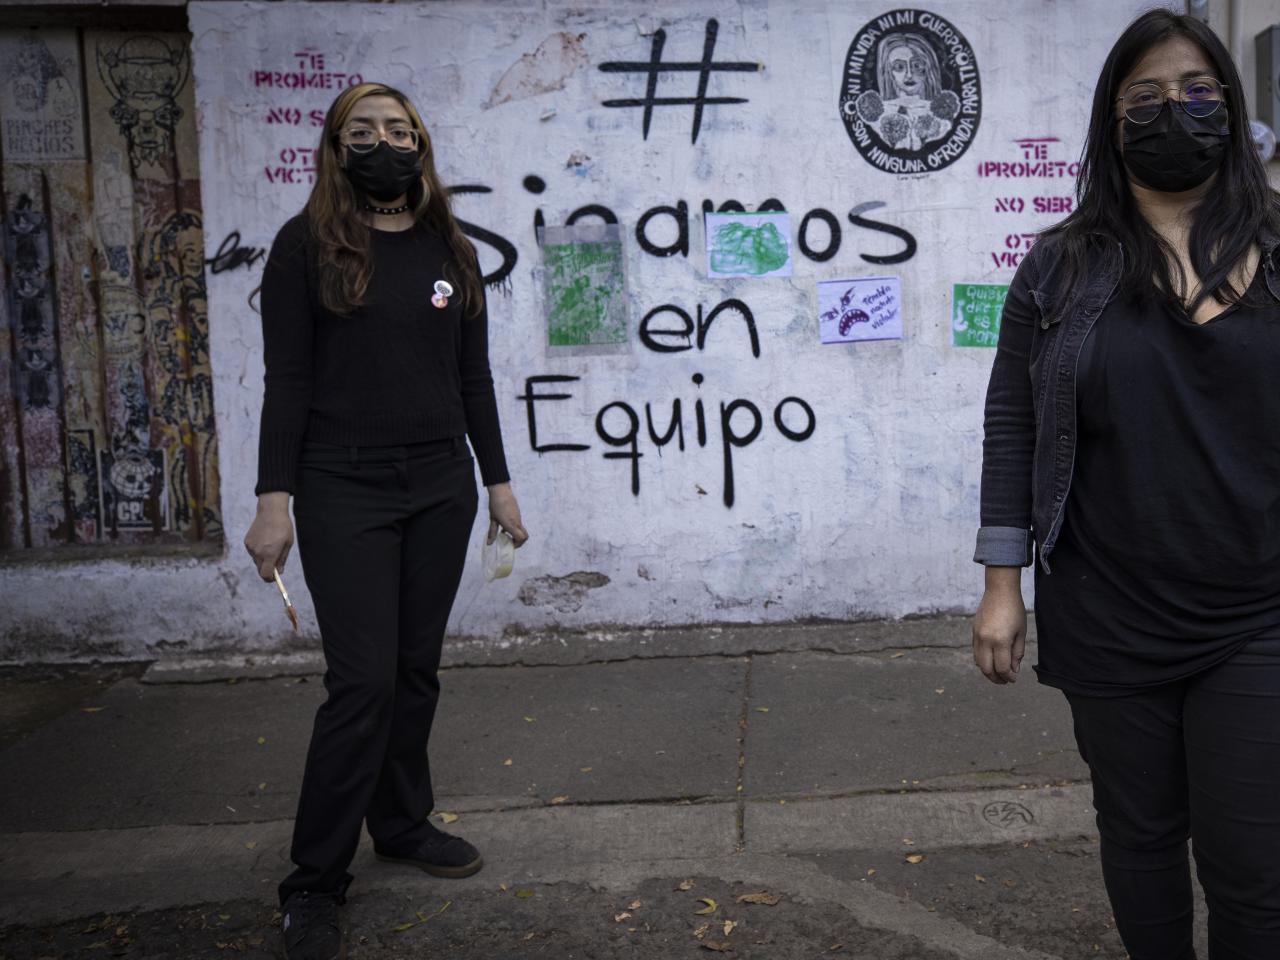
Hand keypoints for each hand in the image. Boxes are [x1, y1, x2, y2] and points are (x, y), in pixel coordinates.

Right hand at [244, 493, 294, 581]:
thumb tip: (279, 572)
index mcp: (270, 553)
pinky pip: (253, 552)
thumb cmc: (283, 527)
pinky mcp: (247, 542)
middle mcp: (258, 552)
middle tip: (275, 562)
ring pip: (256, 561)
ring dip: (263, 559)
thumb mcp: (287, 544)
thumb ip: (282, 560)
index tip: (274, 578)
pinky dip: (258, 551)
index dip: (270, 579)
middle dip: (267, 569)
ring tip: (271, 546)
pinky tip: (264, 541)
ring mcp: (251, 547)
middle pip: (260, 569)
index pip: (266, 574)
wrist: (271, 511)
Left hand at [486, 482, 528, 547]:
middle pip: (525, 536)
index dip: (516, 545)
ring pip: (521, 530)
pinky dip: (514, 527)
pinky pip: (518, 524)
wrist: (501, 490)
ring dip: (515, 534)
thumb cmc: (496, 505)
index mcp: (511, 525)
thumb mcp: (493, 519)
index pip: (521, 538)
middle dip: (518, 542)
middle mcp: (517, 522)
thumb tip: (489, 543)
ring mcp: (518, 517)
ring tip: (503, 532)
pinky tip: (504, 524)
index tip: (508, 544)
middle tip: (509, 542)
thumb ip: (492, 532)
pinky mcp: (518, 513)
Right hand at [973, 567, 1026, 683]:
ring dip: (988, 671)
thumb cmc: (1014, 610)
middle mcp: (986, 640)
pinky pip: (975, 652)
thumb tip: (1013, 670)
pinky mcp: (973, 632)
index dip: (1009, 677)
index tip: (1014, 678)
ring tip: (998, 673)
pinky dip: (982, 660)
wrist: (999, 590)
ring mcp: (977, 636)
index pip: (1002, 668)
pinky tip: (991, 661)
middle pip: (987, 669)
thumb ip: (1017, 653)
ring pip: (978, 662)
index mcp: (1000, 641)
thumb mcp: (1021, 632)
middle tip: (1005, 681)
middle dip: (996, 678)